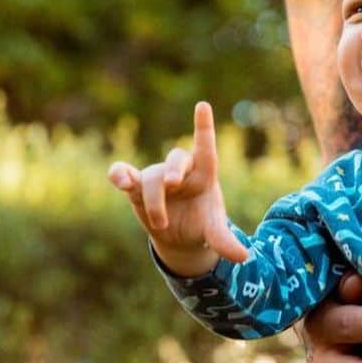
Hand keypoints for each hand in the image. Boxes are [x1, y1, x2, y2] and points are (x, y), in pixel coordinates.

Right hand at [108, 101, 248, 271]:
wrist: (179, 235)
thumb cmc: (201, 223)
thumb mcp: (213, 231)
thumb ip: (224, 240)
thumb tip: (243, 256)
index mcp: (204, 174)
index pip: (205, 148)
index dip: (203, 128)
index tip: (202, 105)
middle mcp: (180, 171)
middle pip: (175, 160)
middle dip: (172, 169)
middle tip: (172, 184)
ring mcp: (157, 178)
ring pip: (151, 179)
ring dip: (154, 201)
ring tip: (161, 224)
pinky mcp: (136, 188)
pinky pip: (124, 175)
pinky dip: (119, 174)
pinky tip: (117, 178)